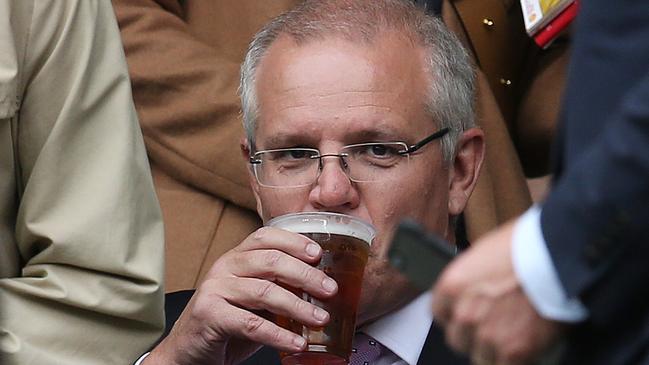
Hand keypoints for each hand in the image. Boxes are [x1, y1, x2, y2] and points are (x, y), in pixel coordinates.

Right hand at [144, 227, 337, 364]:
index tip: (319, 254)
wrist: (188, 350)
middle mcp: (224, 267)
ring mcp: (215, 289)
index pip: (266, 237)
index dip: (294, 242)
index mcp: (237, 257)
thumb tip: (321, 287)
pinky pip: (251, 324)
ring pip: (264, 292)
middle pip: (270, 261)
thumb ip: (278, 287)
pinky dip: (279, 335)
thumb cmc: (228, 322)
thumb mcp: (254, 299)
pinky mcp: (209, 315)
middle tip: (330, 290)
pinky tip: (297, 343)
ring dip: (298, 307)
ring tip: (321, 319)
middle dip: (305, 275)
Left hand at [432, 221, 564, 364]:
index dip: (455, 315)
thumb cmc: (527, 245)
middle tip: (493, 325)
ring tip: (511, 335)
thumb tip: (471, 290)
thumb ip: (470, 279)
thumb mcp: (484, 253)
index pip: (439, 313)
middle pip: (457, 339)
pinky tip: (524, 348)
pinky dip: (514, 360)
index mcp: (452, 287)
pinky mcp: (514, 352)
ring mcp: (487, 335)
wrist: (559, 258)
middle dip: (473, 334)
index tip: (466, 315)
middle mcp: (464, 314)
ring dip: (493, 350)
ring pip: (479, 356)